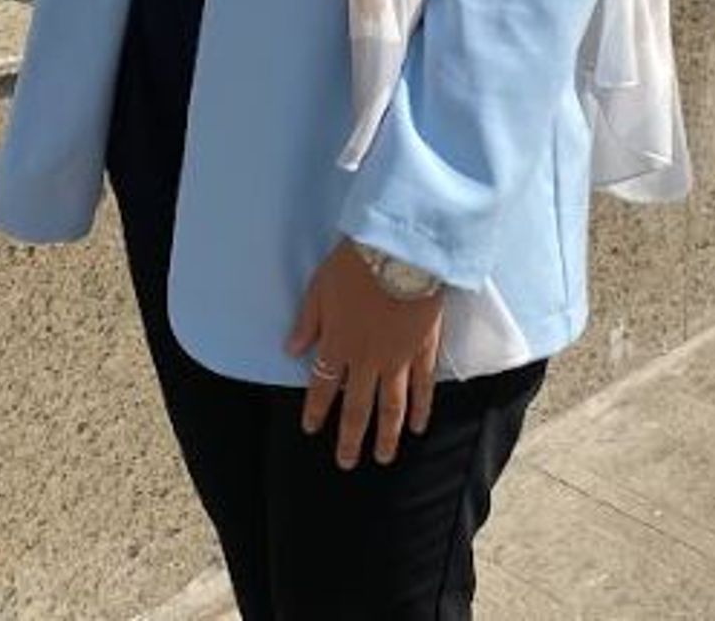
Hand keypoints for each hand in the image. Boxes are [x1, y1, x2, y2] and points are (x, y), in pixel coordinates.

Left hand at [285, 238, 443, 469]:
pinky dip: (421, 409)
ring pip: (390, 407)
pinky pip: (422, 387)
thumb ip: (307, 323)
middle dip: (349, 438)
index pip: (323, 386)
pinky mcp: (424, 349)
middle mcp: (366, 361)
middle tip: (346, 463)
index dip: (316, 409)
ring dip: (386, 436)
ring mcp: (398, 359)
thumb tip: (290, 351)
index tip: (310, 429)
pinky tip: (419, 427)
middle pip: (356, 408)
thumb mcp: (319, 288)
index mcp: (337, 345)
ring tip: (383, 458)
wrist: (401, 251)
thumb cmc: (355, 264)